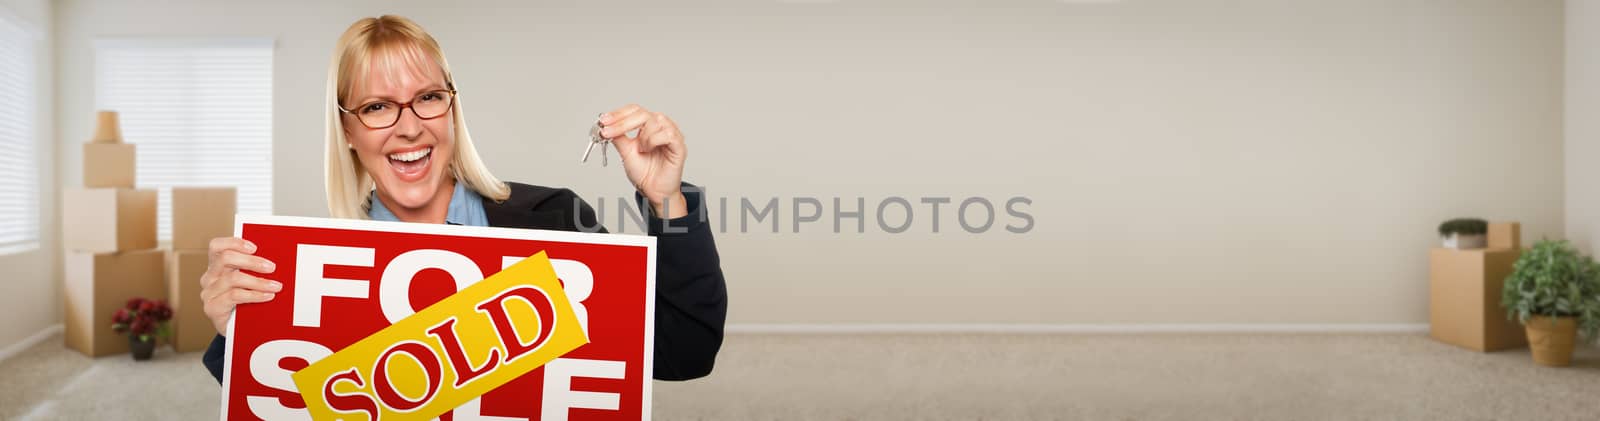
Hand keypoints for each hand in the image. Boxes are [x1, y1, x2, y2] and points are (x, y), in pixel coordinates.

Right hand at [199, 237, 279, 335]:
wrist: (236, 330)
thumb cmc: (245, 302)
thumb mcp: (249, 282)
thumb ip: (254, 269)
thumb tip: (276, 259)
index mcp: (217, 266)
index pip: (217, 246)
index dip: (234, 243)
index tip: (254, 247)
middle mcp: (210, 277)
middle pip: (225, 258)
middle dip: (251, 261)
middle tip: (271, 267)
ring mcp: (209, 292)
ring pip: (233, 278)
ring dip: (258, 281)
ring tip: (276, 286)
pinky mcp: (212, 307)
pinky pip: (235, 296)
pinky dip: (254, 295)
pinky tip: (267, 296)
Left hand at [599, 104, 688, 218]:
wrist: (654, 191)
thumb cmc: (644, 172)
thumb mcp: (625, 152)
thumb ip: (618, 137)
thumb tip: (606, 125)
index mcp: (648, 125)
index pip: (634, 111)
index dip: (618, 114)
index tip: (604, 121)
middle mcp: (661, 126)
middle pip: (643, 113)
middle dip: (623, 122)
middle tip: (609, 131)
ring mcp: (671, 134)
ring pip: (655, 122)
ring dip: (642, 136)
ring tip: (640, 150)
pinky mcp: (679, 145)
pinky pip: (668, 134)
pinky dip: (654, 141)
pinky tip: (649, 150)